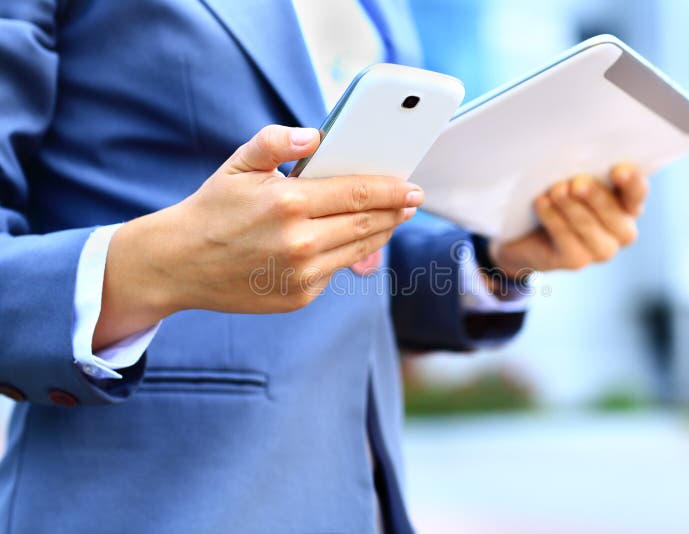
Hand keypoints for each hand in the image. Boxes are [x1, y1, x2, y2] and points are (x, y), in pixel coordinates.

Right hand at [93, 125, 422, 349]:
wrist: (180, 263)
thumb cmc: (213, 209)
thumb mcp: (237, 165)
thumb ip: (274, 142)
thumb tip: (314, 135)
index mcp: (288, 203)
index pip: (357, 193)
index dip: (391, 190)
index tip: (412, 187)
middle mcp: (299, 242)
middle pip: (366, 224)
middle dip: (394, 211)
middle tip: (411, 202)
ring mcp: (301, 274)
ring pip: (358, 249)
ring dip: (380, 233)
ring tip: (390, 218)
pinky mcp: (299, 296)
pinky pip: (335, 270)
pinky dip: (347, 253)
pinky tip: (351, 240)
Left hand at [491, 164, 646, 276]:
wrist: (529, 236)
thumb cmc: (560, 198)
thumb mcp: (574, 180)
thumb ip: (585, 172)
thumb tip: (577, 158)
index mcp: (628, 205)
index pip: (637, 192)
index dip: (631, 182)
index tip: (619, 169)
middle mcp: (622, 231)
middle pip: (614, 213)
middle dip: (595, 196)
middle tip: (578, 182)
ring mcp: (601, 250)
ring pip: (588, 226)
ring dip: (571, 206)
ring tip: (556, 189)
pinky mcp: (576, 261)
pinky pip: (566, 239)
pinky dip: (552, 218)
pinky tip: (541, 202)